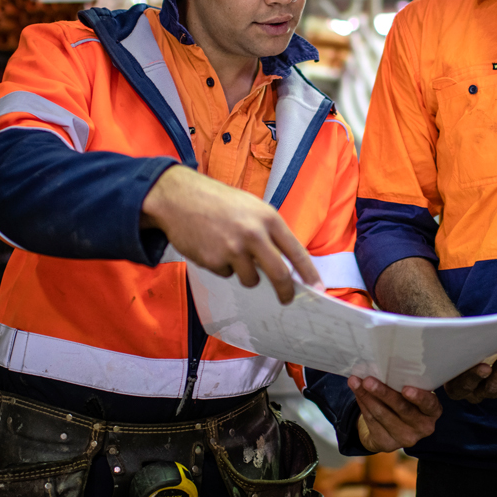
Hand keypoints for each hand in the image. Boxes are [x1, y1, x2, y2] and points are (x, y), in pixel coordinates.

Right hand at [141, 165, 320, 302]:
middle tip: (286, 299)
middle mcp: (254, 234)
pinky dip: (222, 266)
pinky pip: (226, 274)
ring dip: (245, 273)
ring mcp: (233, 249)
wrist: (179, 197)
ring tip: (230, 250)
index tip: (318, 288)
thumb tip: (284, 263)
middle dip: (285, 291)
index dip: (309, 272)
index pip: (296, 251)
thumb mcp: (251, 207)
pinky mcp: (214, 261)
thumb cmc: (218, 201)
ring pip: (250, 279)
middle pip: (279, 274)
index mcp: (268, 218)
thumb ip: (268, 232)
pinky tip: (212, 246)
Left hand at [349, 376, 441, 452]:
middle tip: (368, 380)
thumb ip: (402, 380)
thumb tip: (379, 365)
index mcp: (432, 411)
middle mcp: (423, 427)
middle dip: (383, 393)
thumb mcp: (409, 391)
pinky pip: (372, 421)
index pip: (429, 404)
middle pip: (402, 409)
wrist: (392, 426)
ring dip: (367, 397)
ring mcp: (406, 438)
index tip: (406, 388)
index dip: (419, 397)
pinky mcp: (388, 444)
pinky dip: (363, 404)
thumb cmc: (404, 400)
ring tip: (355, 382)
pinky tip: (357, 392)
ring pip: (382, 415)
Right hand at [443, 345, 496, 403]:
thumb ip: (455, 343)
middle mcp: (478, 392)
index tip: (484, 368)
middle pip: (492, 386)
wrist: (463, 347)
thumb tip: (461, 329)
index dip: (474, 377)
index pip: (465, 385)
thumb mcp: (450, 346)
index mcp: (457, 387)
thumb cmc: (455, 346)